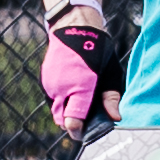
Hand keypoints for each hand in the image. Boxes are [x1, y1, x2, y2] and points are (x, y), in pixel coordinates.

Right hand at [40, 17, 107, 131]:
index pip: (73, 122)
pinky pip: (51, 99)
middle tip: (85, 122)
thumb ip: (111, 97)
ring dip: (65, 113)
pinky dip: (60, 101)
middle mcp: (61, 88)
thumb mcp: (110, 72)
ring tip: (79, 105)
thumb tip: (115, 117)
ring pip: (55, 111)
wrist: (74, 26)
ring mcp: (50, 84)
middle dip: (72, 124)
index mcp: (80, 87)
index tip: (86, 133)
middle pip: (62, 121)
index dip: (79, 131)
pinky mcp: (44, 80)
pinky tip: (71, 93)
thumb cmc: (97, 49)